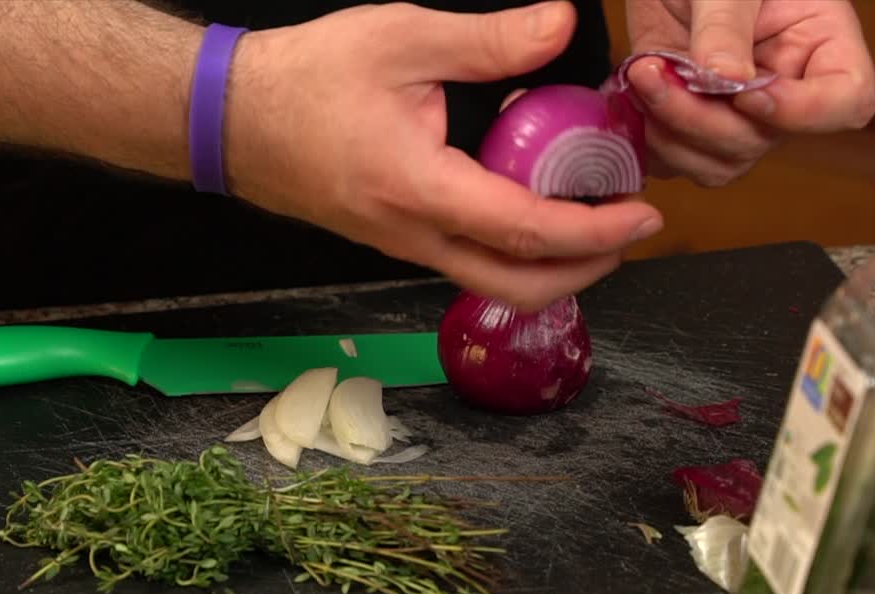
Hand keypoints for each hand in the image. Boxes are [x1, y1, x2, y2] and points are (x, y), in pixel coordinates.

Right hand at [222, 2, 663, 310]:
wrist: (231, 120)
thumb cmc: (304, 79)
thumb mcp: (399, 38)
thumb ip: (487, 39)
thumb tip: (560, 24)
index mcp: (418, 189)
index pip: (524, 231)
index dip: (594, 231)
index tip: (643, 213)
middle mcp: (411, 235)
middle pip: (516, 286)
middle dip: (586, 271)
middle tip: (627, 231)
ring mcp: (399, 245)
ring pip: (490, 281)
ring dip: (550, 266)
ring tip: (589, 222)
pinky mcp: (392, 239)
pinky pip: (464, 263)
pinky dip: (513, 252)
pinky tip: (530, 207)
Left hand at [624, 0, 874, 186]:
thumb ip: (726, 26)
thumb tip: (726, 80)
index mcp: (822, 46)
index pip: (846, 103)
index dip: (800, 113)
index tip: (747, 91)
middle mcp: (785, 89)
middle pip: (761, 140)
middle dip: (700, 118)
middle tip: (652, 71)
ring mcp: (737, 113)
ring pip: (716, 162)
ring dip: (668, 131)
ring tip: (638, 74)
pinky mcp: (690, 122)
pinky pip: (675, 158)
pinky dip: (646, 139)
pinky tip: (630, 94)